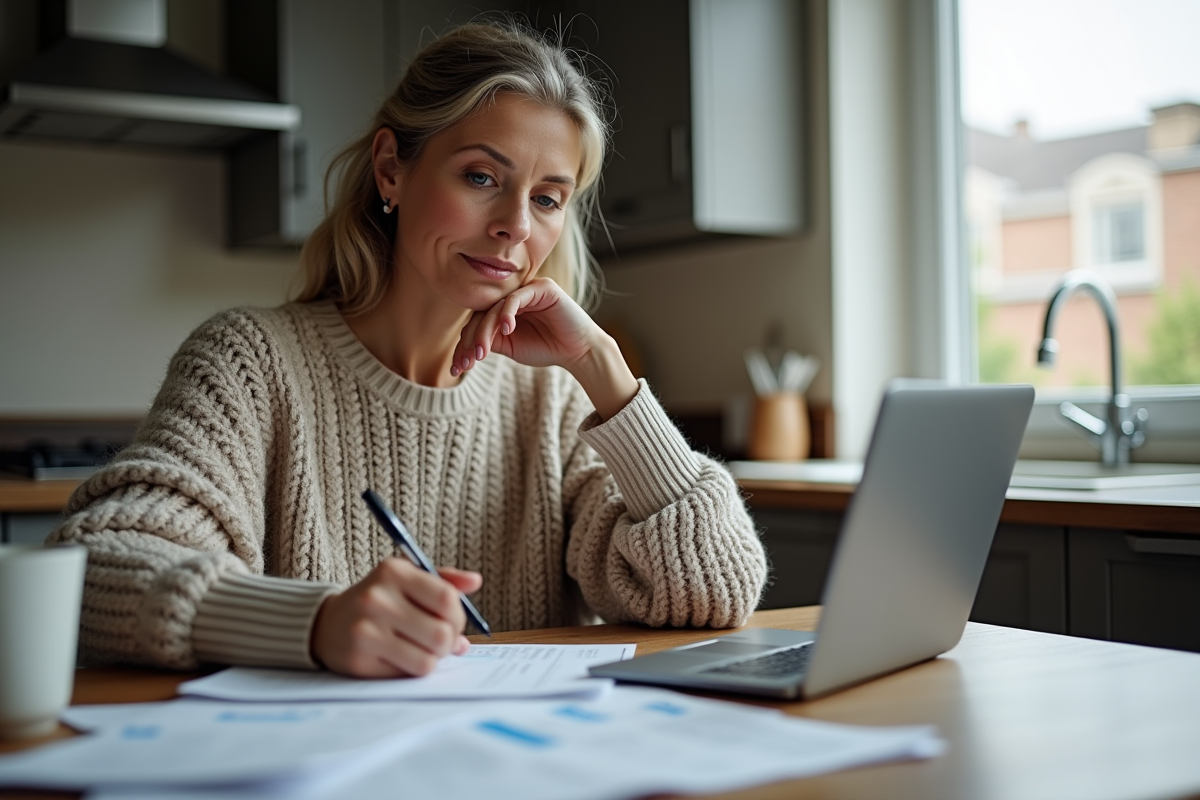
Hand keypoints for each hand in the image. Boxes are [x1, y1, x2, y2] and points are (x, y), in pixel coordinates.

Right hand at [310, 559, 482, 677]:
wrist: (327, 623)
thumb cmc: (378, 600)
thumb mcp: (407, 580)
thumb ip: (444, 581)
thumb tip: (475, 581)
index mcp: (394, 572)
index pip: (447, 599)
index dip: (459, 616)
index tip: (452, 621)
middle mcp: (377, 599)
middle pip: (441, 634)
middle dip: (449, 642)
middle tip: (440, 641)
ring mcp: (366, 631)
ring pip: (428, 660)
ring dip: (432, 659)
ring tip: (423, 650)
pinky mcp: (359, 660)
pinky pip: (407, 674)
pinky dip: (412, 669)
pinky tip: (401, 657)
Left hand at [451, 277, 639, 419]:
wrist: (579, 352)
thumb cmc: (547, 349)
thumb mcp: (511, 347)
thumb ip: (490, 340)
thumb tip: (464, 344)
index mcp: (505, 308)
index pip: (478, 320)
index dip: (465, 343)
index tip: (458, 367)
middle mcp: (514, 296)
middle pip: (482, 313)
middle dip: (471, 339)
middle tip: (467, 362)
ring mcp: (527, 289)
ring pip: (496, 307)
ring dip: (485, 331)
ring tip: (481, 353)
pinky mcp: (542, 287)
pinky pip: (516, 298)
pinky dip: (507, 314)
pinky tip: (506, 331)